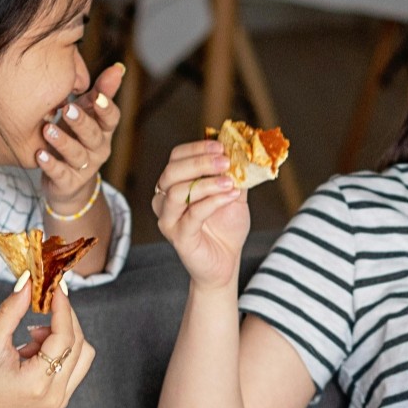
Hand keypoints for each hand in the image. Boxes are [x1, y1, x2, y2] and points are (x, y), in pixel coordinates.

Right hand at [0, 276, 97, 407]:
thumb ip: (11, 312)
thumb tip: (28, 282)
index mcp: (38, 384)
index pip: (65, 337)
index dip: (62, 308)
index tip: (55, 287)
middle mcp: (56, 395)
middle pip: (80, 344)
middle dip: (64, 319)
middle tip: (42, 305)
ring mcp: (60, 400)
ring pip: (82, 355)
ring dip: (63, 336)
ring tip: (31, 337)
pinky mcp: (58, 399)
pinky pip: (72, 366)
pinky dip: (59, 350)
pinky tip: (31, 350)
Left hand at [38, 63, 123, 211]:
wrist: (68, 182)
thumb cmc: (77, 138)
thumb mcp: (88, 114)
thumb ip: (101, 93)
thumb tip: (119, 68)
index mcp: (104, 131)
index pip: (111, 119)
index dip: (106, 108)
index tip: (97, 96)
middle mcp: (98, 149)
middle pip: (93, 135)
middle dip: (81, 122)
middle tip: (67, 109)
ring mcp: (84, 167)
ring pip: (76, 154)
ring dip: (62, 142)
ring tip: (47, 130)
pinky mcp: (68, 182)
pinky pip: (60, 174)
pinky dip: (50, 165)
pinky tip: (39, 155)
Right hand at [152, 138, 248, 289]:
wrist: (226, 262)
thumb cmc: (226, 227)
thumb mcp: (234, 194)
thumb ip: (235, 173)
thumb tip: (243, 150)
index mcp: (175, 184)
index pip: (177, 157)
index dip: (197, 148)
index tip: (221, 145)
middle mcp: (164, 200)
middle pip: (172, 172)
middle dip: (200, 162)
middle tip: (225, 160)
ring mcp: (168, 220)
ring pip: (177, 192)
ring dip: (206, 183)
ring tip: (230, 181)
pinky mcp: (179, 237)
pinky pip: (192, 215)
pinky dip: (213, 202)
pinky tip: (231, 196)